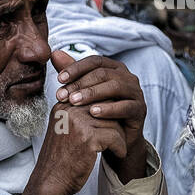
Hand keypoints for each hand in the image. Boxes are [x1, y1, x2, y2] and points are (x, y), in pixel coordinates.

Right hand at [23, 54, 127, 194]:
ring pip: (113, 121)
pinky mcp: (88, 138)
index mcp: (63, 106)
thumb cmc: (60, 160)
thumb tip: (108, 103)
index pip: (94, 96)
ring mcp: (78, 123)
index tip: (113, 124)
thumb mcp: (65, 130)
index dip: (107, 110)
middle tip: (119, 135)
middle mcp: (69, 110)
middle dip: (115, 121)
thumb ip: (79, 115)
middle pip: (105, 106)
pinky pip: (115, 136)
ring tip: (118, 146)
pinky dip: (120, 146)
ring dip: (119, 136)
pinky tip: (118, 153)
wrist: (51, 182)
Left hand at [52, 50, 147, 182]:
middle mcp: (127, 76)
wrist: (118, 140)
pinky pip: (125, 106)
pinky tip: (93, 113)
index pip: (94, 61)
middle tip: (62, 95)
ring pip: (115, 86)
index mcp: (114, 68)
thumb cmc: (99, 115)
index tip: (59, 79)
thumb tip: (54, 53)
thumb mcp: (84, 95)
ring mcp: (135, 92)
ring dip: (93, 93)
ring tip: (74, 102)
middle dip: (80, 83)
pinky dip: (109, 109)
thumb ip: (72, 75)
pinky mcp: (140, 110)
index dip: (76, 68)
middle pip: (103, 73)